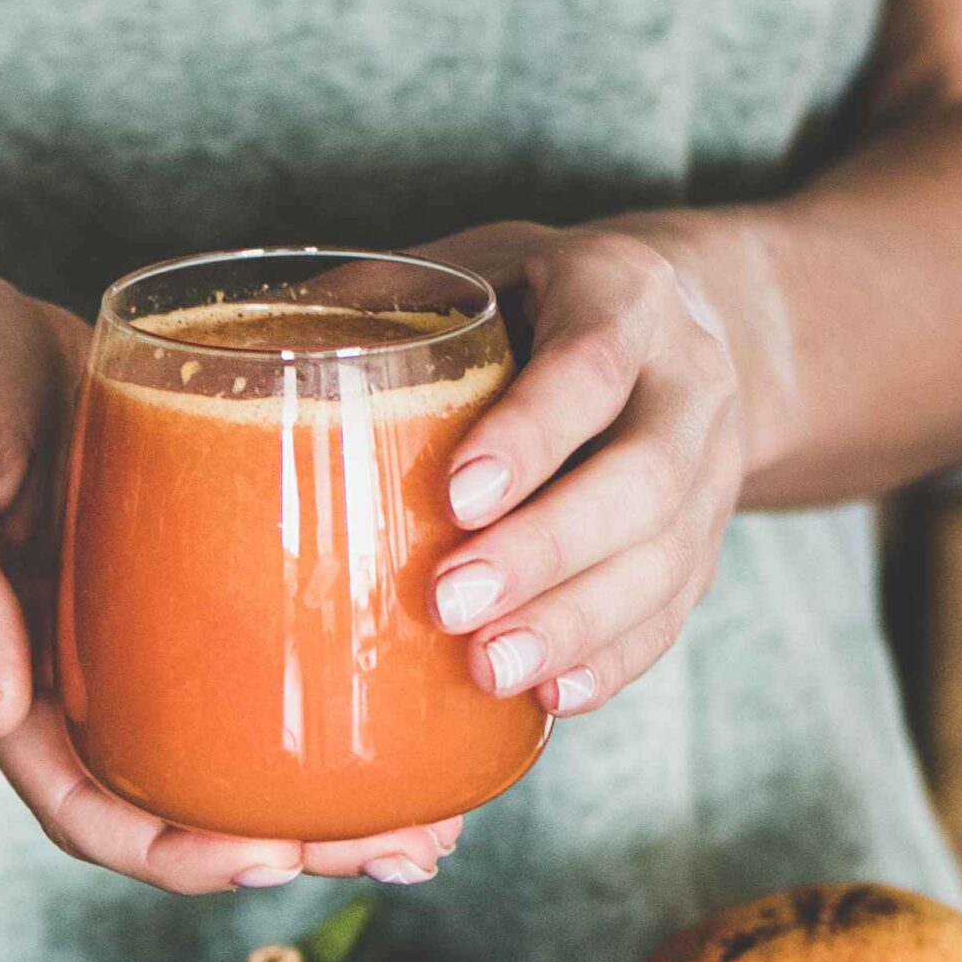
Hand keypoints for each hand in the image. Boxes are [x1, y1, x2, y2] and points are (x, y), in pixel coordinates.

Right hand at [0, 250, 460, 893]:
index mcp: (4, 680)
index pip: (89, 809)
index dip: (175, 855)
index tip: (270, 862)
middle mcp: (83, 676)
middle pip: (191, 801)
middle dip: (298, 845)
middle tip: (411, 853)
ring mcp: (138, 630)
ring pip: (242, 744)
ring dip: (336, 790)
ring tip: (440, 811)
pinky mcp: (188, 566)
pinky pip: (267, 648)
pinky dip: (338, 679)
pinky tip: (418, 680)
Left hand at [410, 221, 747, 715]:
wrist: (681, 320)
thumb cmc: (542, 297)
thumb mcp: (477, 264)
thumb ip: (384, 300)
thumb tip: (249, 354)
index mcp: (625, 293)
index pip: (593, 363)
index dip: (531, 434)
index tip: (456, 498)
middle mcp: (689, 382)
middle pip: (644, 478)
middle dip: (546, 550)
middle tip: (450, 603)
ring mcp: (712, 469)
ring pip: (666, 558)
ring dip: (575, 624)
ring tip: (488, 670)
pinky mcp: (706, 541)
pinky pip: (673, 611)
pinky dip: (612, 661)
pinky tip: (551, 697)